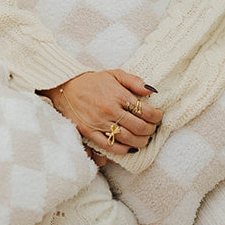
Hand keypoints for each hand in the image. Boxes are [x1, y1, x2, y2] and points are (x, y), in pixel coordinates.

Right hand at [45, 70, 160, 161]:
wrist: (66, 86)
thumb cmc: (93, 81)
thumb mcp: (115, 74)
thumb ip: (134, 81)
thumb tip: (152, 91)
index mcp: (118, 94)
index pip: (145, 111)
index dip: (156, 116)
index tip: (158, 116)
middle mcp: (110, 109)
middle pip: (139, 127)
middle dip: (151, 130)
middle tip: (152, 128)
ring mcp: (99, 123)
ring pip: (127, 139)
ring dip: (141, 142)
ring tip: (144, 139)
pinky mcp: (89, 132)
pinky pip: (109, 146)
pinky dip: (123, 150)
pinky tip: (130, 148)